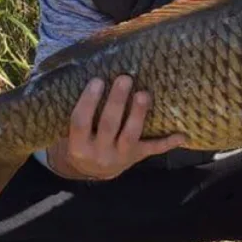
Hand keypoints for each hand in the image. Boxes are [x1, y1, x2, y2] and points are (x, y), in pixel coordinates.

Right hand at [46, 75, 185, 180]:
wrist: (93, 170)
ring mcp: (119, 157)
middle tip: (125, 78)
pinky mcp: (137, 157)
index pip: (80, 121)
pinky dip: (169, 143)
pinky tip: (183, 135)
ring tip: (144, 93)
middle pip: (108, 125)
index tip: (97, 80)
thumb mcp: (70, 130)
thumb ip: (70, 108)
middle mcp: (98, 154)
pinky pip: (153, 150)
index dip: (89, 101)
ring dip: (139, 114)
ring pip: (130, 135)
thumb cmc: (81, 138)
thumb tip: (58, 71)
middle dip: (117, 101)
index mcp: (77, 145)